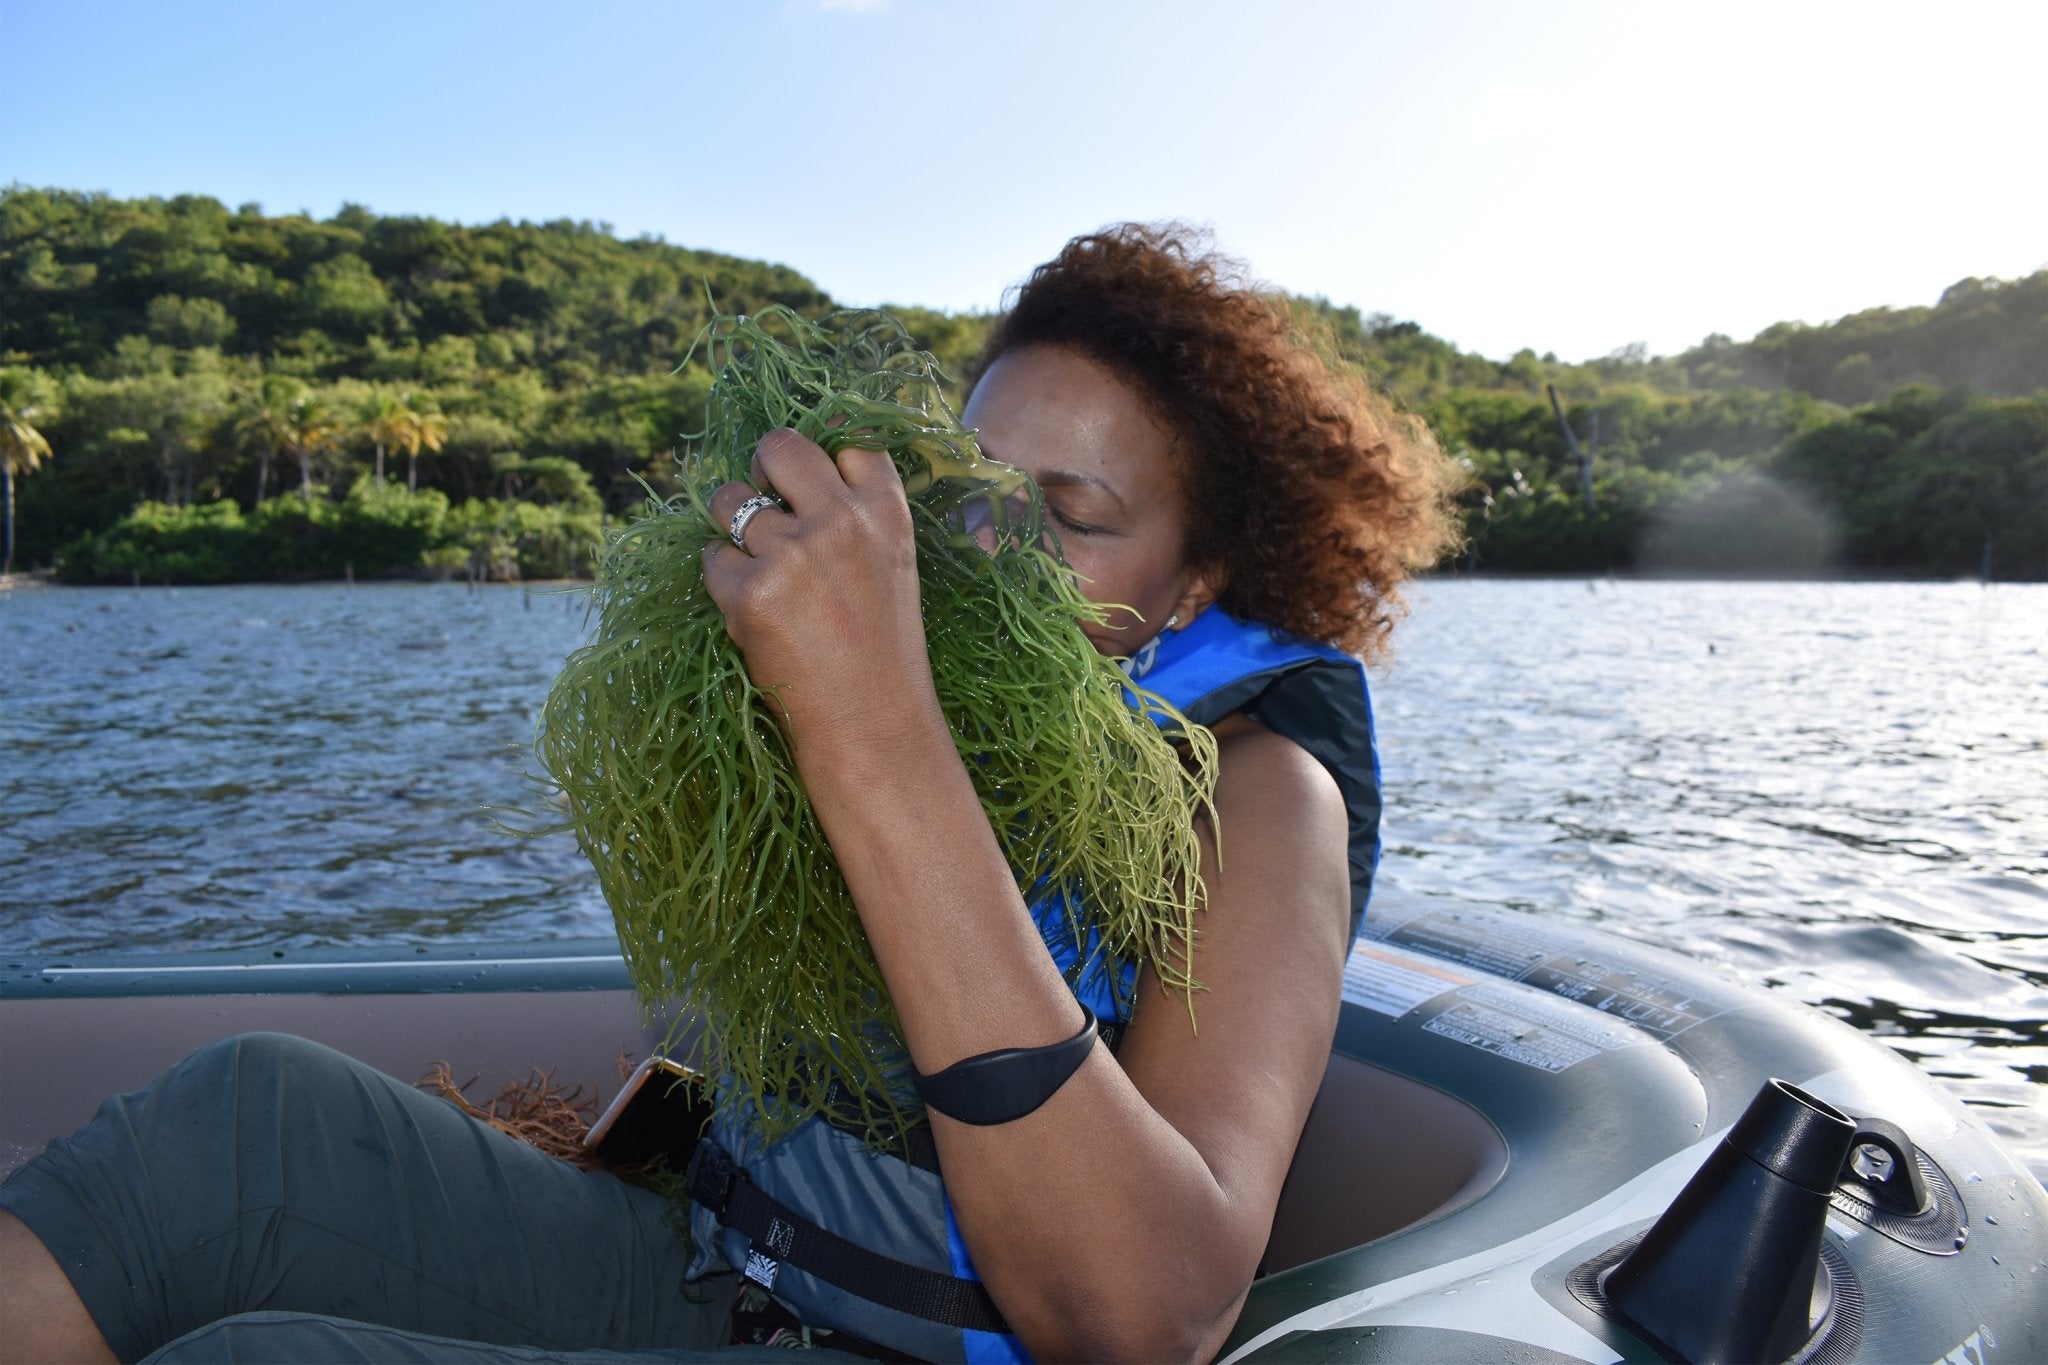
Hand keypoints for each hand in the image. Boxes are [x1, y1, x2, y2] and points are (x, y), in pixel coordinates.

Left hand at [702, 428, 944, 764]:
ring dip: (733, 526)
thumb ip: (858, 515)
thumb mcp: (891, 566)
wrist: (872, 726)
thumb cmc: (883, 652)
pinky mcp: (750, 591)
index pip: (849, 436)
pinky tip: (751, 611)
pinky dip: (722, 580)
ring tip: (760, 568)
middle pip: (780, 444)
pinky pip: (712, 558)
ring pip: (729, 499)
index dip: (821, 452)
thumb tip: (795, 471)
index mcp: (886, 511)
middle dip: (762, 465)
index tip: (808, 477)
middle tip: (765, 501)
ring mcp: (793, 553)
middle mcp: (841, 520)